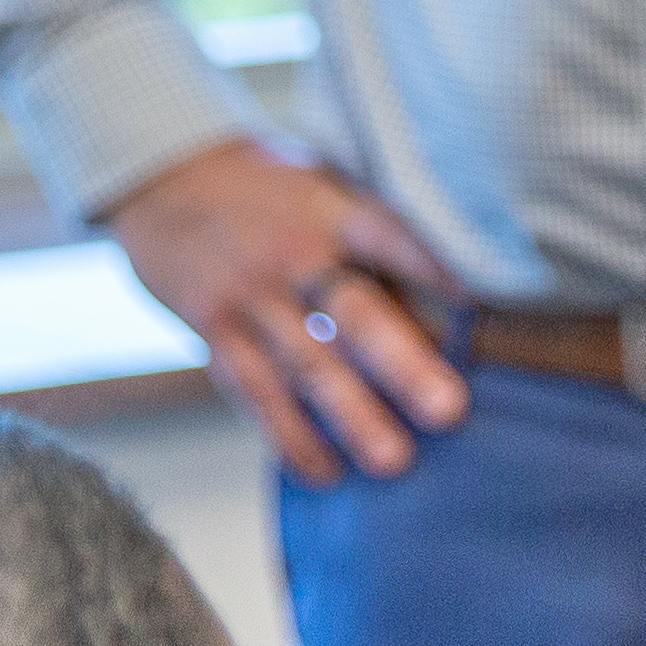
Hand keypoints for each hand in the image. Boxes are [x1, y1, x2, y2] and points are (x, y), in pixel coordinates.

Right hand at [99, 138, 468, 485]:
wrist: (161, 175)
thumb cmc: (270, 190)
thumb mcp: (324, 190)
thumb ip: (373, 246)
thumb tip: (449, 307)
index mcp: (333, 209)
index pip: (394, 239)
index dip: (438, 272)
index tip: (484, 311)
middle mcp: (293, 252)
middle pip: (354, 314)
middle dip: (402, 365)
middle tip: (447, 410)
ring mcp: (248, 293)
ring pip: (305, 364)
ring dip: (350, 417)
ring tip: (393, 461)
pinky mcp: (210, 327)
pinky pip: (252, 389)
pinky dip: (287, 434)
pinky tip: (322, 470)